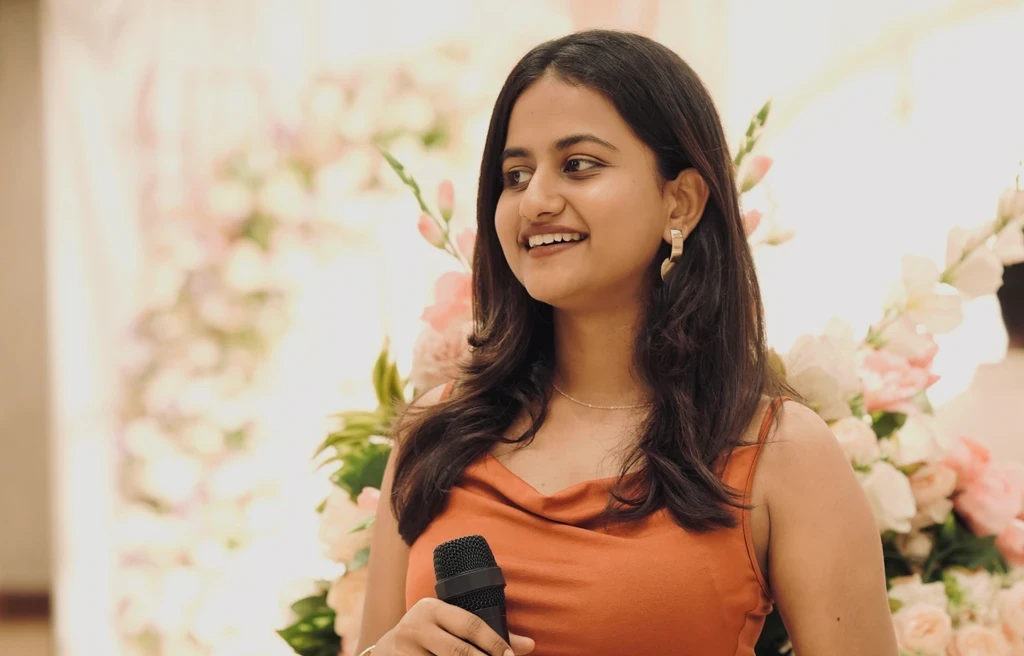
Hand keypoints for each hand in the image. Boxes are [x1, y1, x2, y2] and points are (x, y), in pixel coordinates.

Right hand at [374, 598, 534, 655]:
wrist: (384, 652)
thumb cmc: (427, 637)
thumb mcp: (448, 627)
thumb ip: (484, 633)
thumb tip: (529, 645)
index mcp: (431, 608)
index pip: (469, 623)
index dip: (493, 642)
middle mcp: (416, 627)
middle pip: (458, 651)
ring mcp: (405, 651)